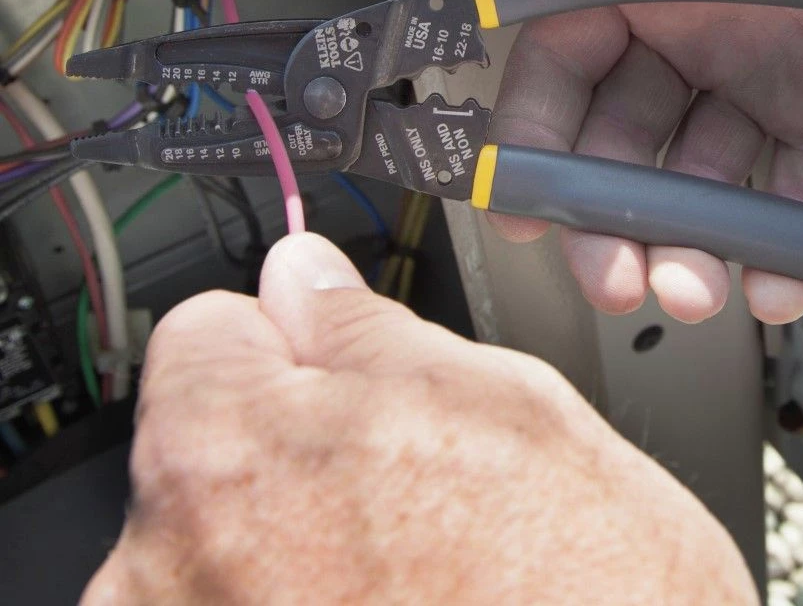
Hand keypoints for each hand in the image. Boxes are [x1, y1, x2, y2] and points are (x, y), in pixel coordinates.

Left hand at [82, 234, 755, 605]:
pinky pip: (248, 600)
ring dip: (304, 522)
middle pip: (214, 434)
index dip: (292, 334)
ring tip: (413, 556)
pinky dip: (305, 594)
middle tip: (409, 472)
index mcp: (225, 452)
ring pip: (232, 525)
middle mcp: (169, 568)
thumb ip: (366, 325)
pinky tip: (395, 604)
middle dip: (299, 429)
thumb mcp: (499, 399)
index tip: (342, 363)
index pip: (206, 330)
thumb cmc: (586, 596)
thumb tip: (305, 277)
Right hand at [420, 0, 802, 325]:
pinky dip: (785, 246)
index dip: (529, 141)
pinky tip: (778, 281)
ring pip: (697, 180)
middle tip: (609, 276)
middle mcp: (684, 25)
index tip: (513, 206)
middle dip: (605, 217)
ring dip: (688, 243)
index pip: (554, 68)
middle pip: (618, 143)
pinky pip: (794, 193)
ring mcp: (755, 75)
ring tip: (691, 286)